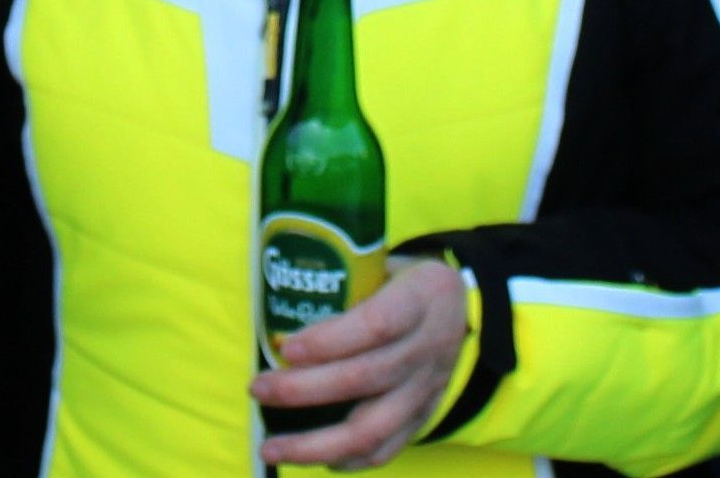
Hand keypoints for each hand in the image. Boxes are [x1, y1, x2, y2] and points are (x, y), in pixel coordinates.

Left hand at [252, 257, 466, 469]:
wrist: (461, 306)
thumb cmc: (403, 278)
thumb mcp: (386, 262)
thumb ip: (346, 275)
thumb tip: (278, 288)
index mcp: (420, 300)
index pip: (375, 325)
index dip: (329, 340)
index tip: (285, 348)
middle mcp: (427, 349)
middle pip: (364, 379)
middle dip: (303, 390)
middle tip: (258, 388)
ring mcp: (426, 390)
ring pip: (372, 428)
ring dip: (316, 443)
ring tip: (271, 447)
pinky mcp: (423, 417)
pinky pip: (387, 449)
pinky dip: (349, 459)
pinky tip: (314, 459)